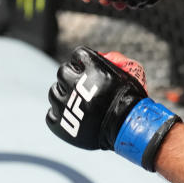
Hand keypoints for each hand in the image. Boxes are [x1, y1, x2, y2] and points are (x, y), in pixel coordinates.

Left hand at [46, 46, 179, 169]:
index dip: (80, 60)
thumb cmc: (132, 101)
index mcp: (90, 67)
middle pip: (62, 72)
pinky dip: (58, 115)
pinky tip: (68, 117)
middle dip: (69, 76)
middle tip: (77, 85)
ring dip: (61, 95)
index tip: (84, 66)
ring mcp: (64, 103)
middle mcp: (74, 82)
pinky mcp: (59, 122)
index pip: (78, 55)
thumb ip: (114, 65)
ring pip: (54, 93)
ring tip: (72, 102)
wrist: (127, 127)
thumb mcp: (128, 75)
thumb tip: (106, 59)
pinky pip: (51, 115)